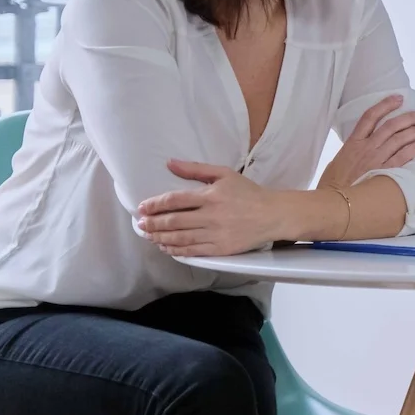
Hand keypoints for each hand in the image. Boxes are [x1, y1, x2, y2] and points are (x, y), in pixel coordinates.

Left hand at [137, 161, 283, 256]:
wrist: (273, 215)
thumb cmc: (248, 192)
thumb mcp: (224, 174)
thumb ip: (195, 169)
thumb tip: (169, 163)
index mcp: (210, 195)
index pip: (175, 200)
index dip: (155, 205)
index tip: (142, 208)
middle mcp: (211, 215)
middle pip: (174, 221)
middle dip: (154, 224)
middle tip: (141, 225)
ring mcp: (216, 234)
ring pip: (181, 238)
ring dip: (161, 238)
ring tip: (149, 237)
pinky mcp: (221, 249)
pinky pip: (194, 250)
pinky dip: (177, 250)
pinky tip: (167, 248)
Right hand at [321, 95, 414, 190]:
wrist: (334, 202)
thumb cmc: (332, 184)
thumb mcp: (338, 160)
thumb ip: (352, 150)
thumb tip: (360, 146)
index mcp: (353, 142)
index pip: (370, 116)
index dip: (385, 105)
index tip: (397, 99)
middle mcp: (366, 148)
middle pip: (390, 126)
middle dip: (406, 118)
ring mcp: (376, 160)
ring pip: (399, 140)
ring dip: (413, 132)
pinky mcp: (384, 173)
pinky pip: (402, 158)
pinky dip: (413, 149)